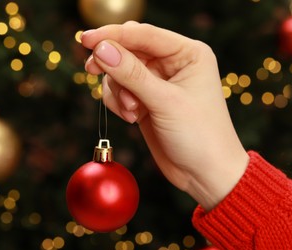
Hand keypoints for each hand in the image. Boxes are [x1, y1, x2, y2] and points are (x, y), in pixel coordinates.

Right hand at [81, 22, 248, 209]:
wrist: (204, 174)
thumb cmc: (199, 135)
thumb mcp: (165, 102)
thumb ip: (132, 74)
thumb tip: (102, 49)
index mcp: (188, 53)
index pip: (144, 34)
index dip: (113, 35)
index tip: (87, 39)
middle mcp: (172, 63)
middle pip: (129, 50)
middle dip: (112, 63)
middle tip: (92, 69)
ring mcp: (158, 83)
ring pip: (120, 71)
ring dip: (117, 90)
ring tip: (131, 111)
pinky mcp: (146, 100)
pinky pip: (120, 91)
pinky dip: (118, 102)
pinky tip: (131, 117)